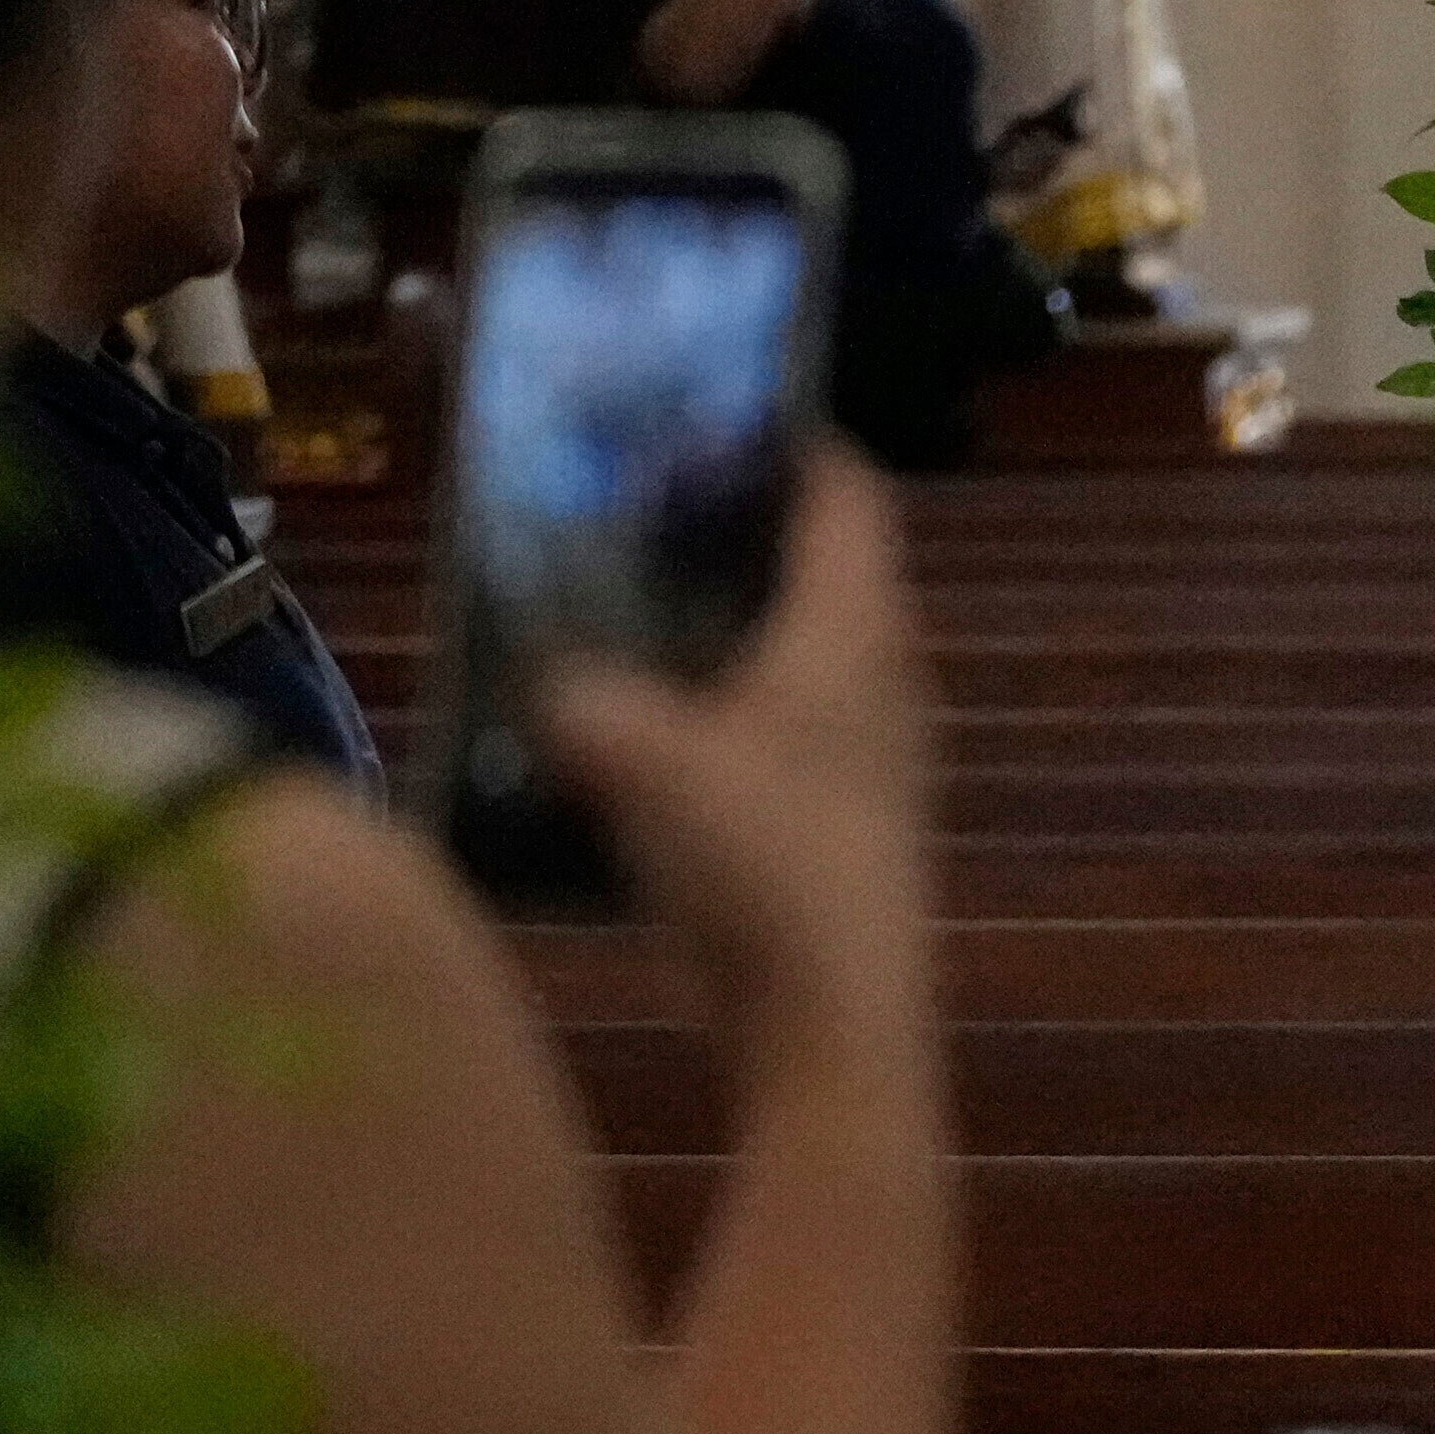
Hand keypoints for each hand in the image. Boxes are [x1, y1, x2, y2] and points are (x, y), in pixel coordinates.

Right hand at [531, 449, 937, 1060]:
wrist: (829, 1027)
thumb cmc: (759, 870)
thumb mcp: (639, 759)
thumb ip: (581, 700)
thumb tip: (556, 689)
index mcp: (855, 635)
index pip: (846, 496)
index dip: (791, 440)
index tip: (708, 406)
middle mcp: (878, 685)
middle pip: (816, 570)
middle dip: (731, 532)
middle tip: (630, 498)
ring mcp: (864, 761)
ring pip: (791, 656)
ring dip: (716, 626)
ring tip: (610, 597)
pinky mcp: (832, 826)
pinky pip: (769, 732)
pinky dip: (711, 709)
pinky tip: (631, 722)